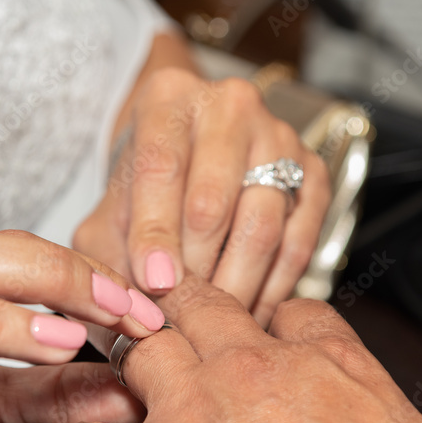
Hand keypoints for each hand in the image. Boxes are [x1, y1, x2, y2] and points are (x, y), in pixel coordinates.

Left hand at [31, 276, 421, 422]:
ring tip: (101, 364)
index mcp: (329, 368)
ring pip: (136, 349)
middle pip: (198, 306)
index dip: (267, 313)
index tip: (258, 325)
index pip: (291, 308)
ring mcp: (194, 409)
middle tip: (156, 313)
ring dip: (114, 356)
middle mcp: (255, 371)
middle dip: (175, 307)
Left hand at [73, 68, 330, 325]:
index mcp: (167, 99)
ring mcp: (279, 136)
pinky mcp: (312, 173)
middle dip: (193, 270)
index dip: (154, 232)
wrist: (187, 156)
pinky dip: (272, 288)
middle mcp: (229, 106)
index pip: (161, 167)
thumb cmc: (143, 190)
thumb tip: (129, 310)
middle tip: (179, 314)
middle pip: (212, 202)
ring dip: (234, 286)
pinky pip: (298, 243)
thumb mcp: (108, 212)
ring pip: (261, 226)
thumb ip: (108, 256)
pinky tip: (247, 314)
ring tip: (211, 323)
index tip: (154, 283)